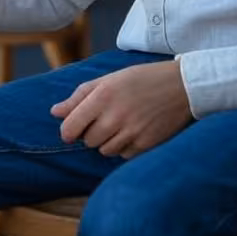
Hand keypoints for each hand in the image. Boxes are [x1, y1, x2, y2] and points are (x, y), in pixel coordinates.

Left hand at [50, 61, 192, 158]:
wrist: (181, 87)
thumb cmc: (140, 79)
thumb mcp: (107, 80)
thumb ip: (79, 96)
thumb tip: (55, 112)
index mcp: (102, 96)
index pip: (71, 127)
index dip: (67, 132)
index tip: (71, 130)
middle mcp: (115, 116)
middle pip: (88, 141)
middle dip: (90, 133)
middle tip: (103, 120)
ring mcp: (132, 132)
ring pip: (104, 151)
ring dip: (106, 142)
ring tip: (119, 125)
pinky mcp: (146, 145)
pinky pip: (123, 155)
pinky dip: (123, 147)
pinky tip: (132, 132)